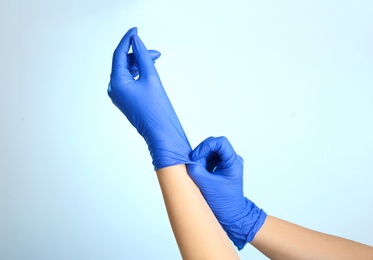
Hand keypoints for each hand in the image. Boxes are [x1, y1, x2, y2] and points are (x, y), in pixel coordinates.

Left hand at [108, 28, 191, 169]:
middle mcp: (113, 88)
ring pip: (127, 70)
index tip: (136, 29)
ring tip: (156, 61)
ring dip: (140, 63)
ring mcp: (118, 94)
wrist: (160, 132)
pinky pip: (129, 80)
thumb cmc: (157, 109)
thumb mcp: (151, 77)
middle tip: (157, 54)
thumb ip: (144, 56)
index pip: (119, 54)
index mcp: (116, 82)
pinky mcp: (125, 98)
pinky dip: (139, 73)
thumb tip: (136, 41)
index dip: (128, 39)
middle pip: (123, 62)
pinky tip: (150, 70)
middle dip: (139, 54)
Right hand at [187, 136, 266, 249]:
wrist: (231, 215)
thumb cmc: (223, 202)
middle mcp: (231, 160)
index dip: (205, 146)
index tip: (196, 157)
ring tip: (198, 173)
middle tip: (194, 166)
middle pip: (213, 145)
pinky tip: (200, 175)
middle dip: (201, 153)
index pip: (220, 142)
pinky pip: (208, 159)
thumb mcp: (206, 185)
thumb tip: (187, 160)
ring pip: (209, 151)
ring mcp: (226, 163)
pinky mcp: (219, 167)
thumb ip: (195, 169)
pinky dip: (201, 164)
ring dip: (200, 159)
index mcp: (233, 162)